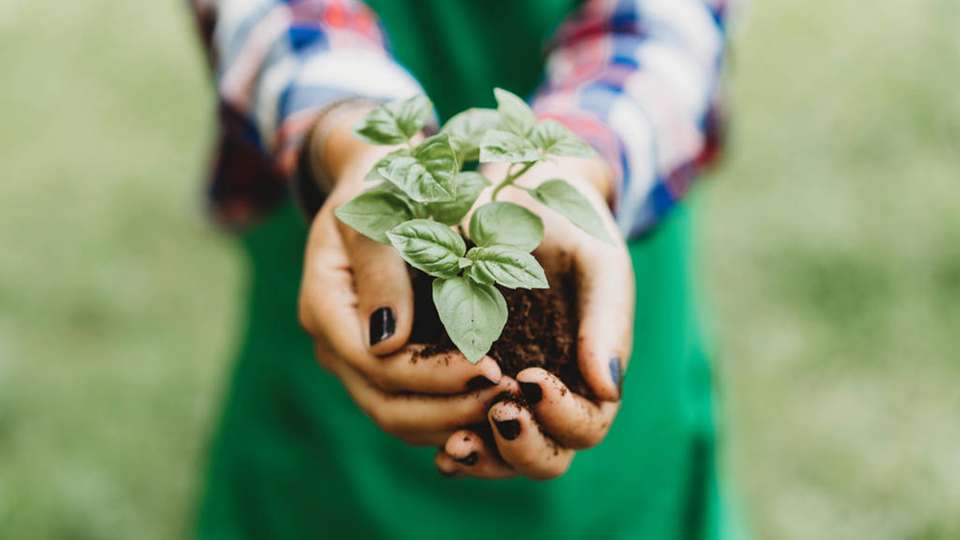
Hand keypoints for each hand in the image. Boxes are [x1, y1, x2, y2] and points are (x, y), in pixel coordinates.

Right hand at [298, 105, 515, 446]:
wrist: (378, 180)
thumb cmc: (381, 184)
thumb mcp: (378, 211)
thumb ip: (381, 270)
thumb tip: (387, 343)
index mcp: (325, 306)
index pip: (378, 366)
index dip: (434, 376)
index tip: (492, 368)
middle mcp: (336, 343)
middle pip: (386, 406)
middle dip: (449, 408)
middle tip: (507, 397)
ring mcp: (355, 357)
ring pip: (398, 417)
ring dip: (452, 420)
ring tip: (506, 406)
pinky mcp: (382, 363)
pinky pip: (412, 406)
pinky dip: (450, 412)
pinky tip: (491, 403)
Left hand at [434, 156, 634, 478]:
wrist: (519, 201)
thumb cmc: (570, 229)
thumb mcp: (597, 261)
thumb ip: (608, 320)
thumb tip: (608, 387)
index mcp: (591, 373)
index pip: (589, 424)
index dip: (564, 416)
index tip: (531, 380)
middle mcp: (552, 397)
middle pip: (547, 457)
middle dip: (523, 448)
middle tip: (498, 414)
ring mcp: (510, 398)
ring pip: (502, 457)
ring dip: (482, 457)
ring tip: (456, 444)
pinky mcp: (469, 388)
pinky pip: (465, 431)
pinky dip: (453, 443)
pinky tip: (437, 438)